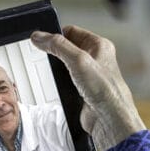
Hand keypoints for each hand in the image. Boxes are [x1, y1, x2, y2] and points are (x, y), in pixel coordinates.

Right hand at [31, 25, 144, 150]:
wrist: (109, 119)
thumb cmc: (105, 90)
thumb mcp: (78, 60)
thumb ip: (58, 46)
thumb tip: (40, 36)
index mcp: (99, 46)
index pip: (72, 31)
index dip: (56, 34)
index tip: (41, 38)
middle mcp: (96, 59)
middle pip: (68, 48)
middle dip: (55, 51)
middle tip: (42, 53)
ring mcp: (89, 75)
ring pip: (67, 65)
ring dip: (57, 68)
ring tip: (48, 69)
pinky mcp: (83, 90)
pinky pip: (67, 81)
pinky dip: (59, 82)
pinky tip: (55, 84)